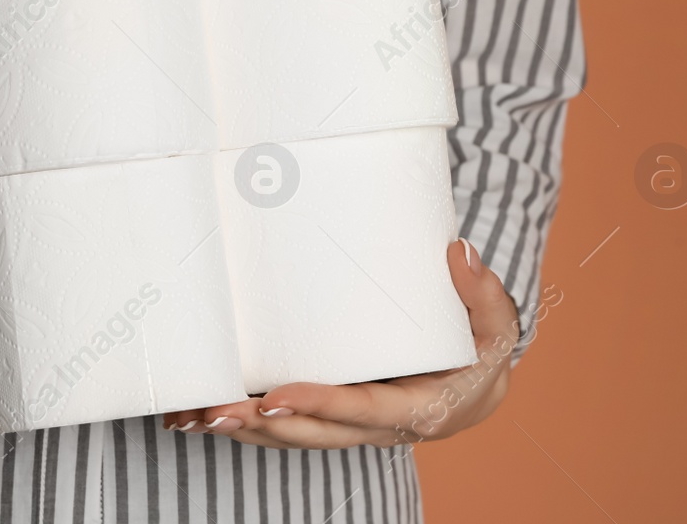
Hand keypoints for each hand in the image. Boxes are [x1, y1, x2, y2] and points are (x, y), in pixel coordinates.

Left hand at [163, 239, 519, 447]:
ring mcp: (347, 425)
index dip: (318, 405)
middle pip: (311, 433)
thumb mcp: (495, 327)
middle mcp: (374, 427)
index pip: (360, 410)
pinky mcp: (327, 414)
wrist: (473, 385)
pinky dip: (241, 422)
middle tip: (212, 411)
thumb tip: (460, 252)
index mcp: (415, 410)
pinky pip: (283, 424)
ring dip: (240, 429)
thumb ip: (483, 294)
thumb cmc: (479, 353)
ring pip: (289, 435)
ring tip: (191, 416)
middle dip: (260, 425)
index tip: (276, 396)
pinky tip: (197, 414)